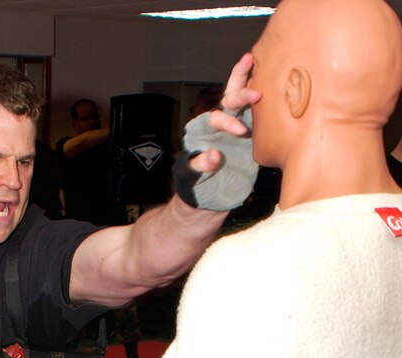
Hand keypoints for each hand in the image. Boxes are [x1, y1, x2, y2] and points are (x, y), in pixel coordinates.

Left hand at [191, 52, 261, 174]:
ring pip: (240, 97)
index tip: (240, 131)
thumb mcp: (192, 176)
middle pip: (228, 99)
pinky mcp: (251, 132)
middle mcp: (221, 123)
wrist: (210, 193)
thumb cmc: (195, 183)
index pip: (215, 118)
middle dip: (239, 89)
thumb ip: (200, 165)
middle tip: (254, 91)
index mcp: (204, 130)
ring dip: (247, 78)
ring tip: (252, 58)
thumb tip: (214, 155)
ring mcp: (237, 124)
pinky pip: (257, 112)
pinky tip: (272, 81)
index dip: (227, 122)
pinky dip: (264, 97)